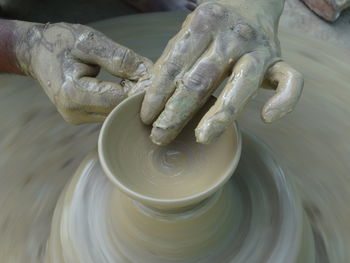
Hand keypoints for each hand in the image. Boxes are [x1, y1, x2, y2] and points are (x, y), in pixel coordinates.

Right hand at [16, 22, 151, 123]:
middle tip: (149, 76)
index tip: (153, 75)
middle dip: (137, 94)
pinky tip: (125, 86)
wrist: (35, 52)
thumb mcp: (90, 42)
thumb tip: (148, 73)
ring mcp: (77, 118)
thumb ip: (120, 59)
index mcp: (73, 93)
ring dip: (129, 98)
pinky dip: (120, 100)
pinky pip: (109, 112)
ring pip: (116, 114)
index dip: (140, 88)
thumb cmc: (60, 42)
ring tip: (135, 78)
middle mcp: (75, 112)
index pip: (120, 98)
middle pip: (120, 110)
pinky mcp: (81, 118)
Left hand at [138, 0, 302, 144]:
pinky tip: (267, 118)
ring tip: (202, 137)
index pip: (174, 65)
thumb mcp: (188, 33)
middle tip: (161, 136)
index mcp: (203, 23)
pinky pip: (291, 81)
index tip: (146, 119)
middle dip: (177, 113)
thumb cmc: (213, 26)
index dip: (156, 95)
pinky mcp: (278, 60)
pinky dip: (284, 100)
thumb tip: (151, 98)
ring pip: (242, 84)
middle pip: (201, 79)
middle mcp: (232, 35)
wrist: (250, 1)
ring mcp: (258, 48)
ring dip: (220, 114)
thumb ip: (173, 60)